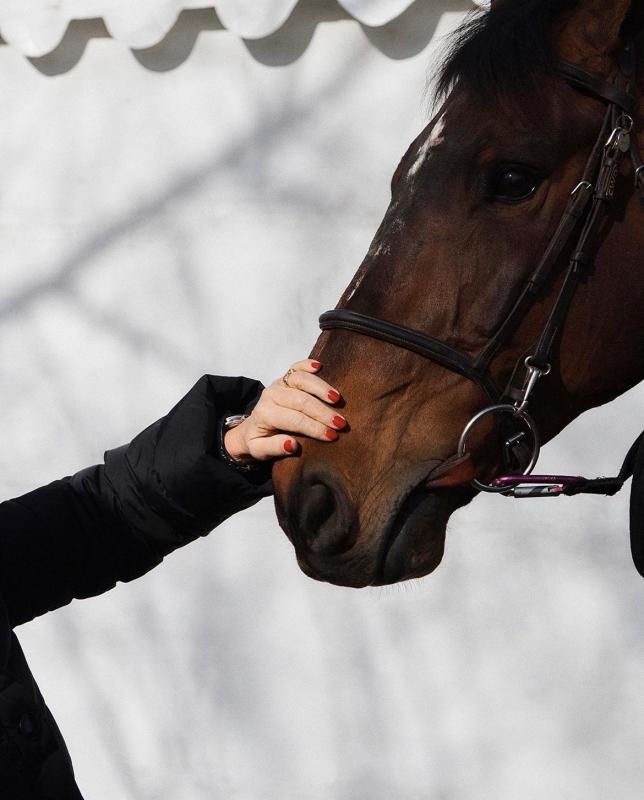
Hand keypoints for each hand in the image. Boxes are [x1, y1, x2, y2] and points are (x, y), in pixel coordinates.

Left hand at [224, 359, 345, 461]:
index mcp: (265, 414)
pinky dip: (307, 364)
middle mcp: (271, 395)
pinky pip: (296, 367)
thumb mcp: (260, 450)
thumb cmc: (259, 441)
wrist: (251, 428)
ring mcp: (278, 384)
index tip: (333, 436)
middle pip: (301, 400)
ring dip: (321, 388)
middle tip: (341, 423)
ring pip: (301, 380)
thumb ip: (273, 448)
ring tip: (337, 399)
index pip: (295, 420)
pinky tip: (319, 366)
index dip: (315, 427)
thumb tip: (292, 444)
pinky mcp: (284, 377)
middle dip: (323, 412)